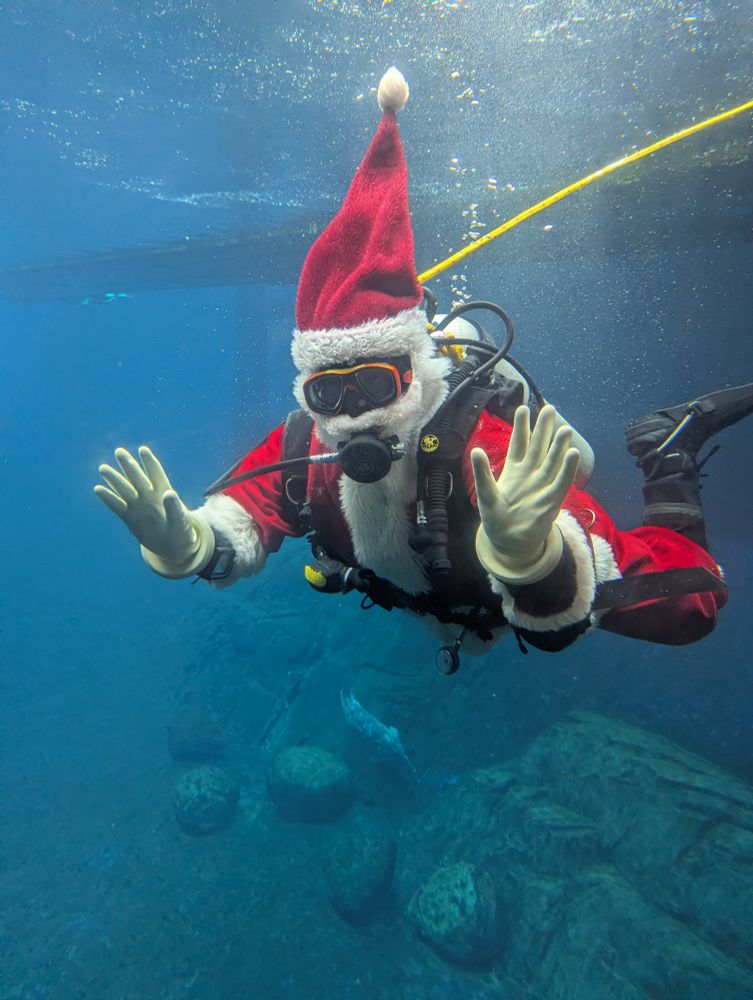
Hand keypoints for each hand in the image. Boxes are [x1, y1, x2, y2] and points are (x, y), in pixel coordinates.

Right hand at [95, 446, 213, 577]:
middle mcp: (149, 496)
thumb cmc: (181, 531)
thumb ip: (174, 507)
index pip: (156, 474)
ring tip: (103, 468)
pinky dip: (108, 498)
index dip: (150, 462)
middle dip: (128, 465)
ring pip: (124, 489)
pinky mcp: (130, 518)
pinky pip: (117, 506)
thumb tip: (169, 493)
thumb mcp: (180, 520)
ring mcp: (138, 506)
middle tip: (119, 451)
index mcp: (164, 493)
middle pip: (137, 477)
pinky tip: (98, 489)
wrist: (173, 546)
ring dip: (114, 479)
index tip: (142, 450)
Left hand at [471, 404, 579, 582]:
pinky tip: (572, 454)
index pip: (518, 443)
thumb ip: (482, 474)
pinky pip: (561, 482)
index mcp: (514, 470)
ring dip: (559, 446)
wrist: (509, 541)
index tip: (523, 408)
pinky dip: (567, 469)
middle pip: (539, 447)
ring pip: (552, 461)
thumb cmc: (497, 517)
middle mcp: (530, 474)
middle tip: (550, 409)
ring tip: (565, 429)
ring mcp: (542, 486)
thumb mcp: (485, 494)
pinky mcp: (551, 501)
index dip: (521, 426)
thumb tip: (475, 450)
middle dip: (544, 429)